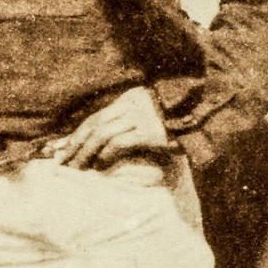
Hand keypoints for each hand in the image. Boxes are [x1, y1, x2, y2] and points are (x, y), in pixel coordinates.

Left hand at [48, 87, 169, 169]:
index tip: (62, 150)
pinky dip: (107, 153)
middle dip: (75, 145)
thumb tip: (102, 145)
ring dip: (86, 152)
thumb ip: (127, 123)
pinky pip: (121, 141)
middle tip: (63, 162)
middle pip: (94, 124)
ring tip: (77, 168)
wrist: (204, 116)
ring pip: (102, 133)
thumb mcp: (148, 116)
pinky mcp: (150, 131)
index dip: (76, 135)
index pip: (95, 118)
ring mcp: (141, 116)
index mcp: (128, 99)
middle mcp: (131, 105)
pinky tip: (100, 164)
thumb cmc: (175, 122)